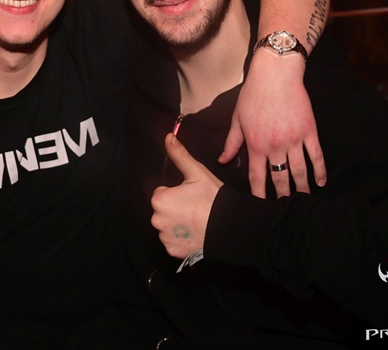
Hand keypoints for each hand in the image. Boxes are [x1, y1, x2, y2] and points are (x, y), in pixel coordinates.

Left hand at [151, 133, 222, 259]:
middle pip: (163, 210)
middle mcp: (157, 220)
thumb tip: (167, 136)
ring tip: (196, 221)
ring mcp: (164, 237)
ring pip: (167, 226)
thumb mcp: (196, 172)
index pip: (162, 193)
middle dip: (174, 209)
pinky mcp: (172, 251)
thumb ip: (179, 155)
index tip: (190, 196)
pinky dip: (181, 239)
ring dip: (177, 224)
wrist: (230, 227)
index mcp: (160, 199)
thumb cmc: (213, 198)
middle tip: (194, 208)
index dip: (176, 193)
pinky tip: (194, 233)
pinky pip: (172, 242)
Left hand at [218, 50, 325, 197]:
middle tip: (284, 209)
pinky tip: (320, 183)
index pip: (256, 177)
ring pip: (299, 172)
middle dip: (281, 196)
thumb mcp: (237, 119)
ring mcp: (294, 139)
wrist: (276, 74)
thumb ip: (231, 143)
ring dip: (301, 188)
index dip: (258, 194)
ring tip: (303, 201)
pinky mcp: (309, 131)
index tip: (260, 207)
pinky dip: (320, 171)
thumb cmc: (253, 95)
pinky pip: (316, 156)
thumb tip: (223, 161)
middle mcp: (275, 146)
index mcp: (255, 145)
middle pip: (279, 179)